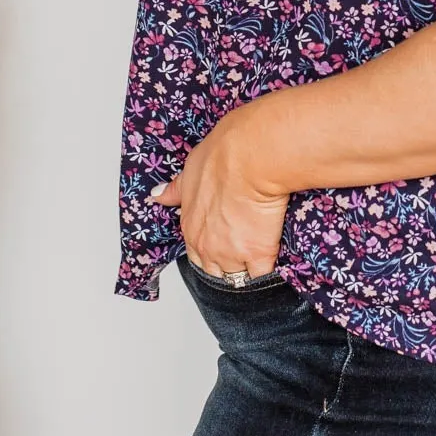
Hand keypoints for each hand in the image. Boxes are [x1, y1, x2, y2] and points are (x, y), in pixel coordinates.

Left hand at [143, 102, 288, 279]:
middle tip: (243, 253)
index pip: (195, 254)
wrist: (249, 159)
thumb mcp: (190, 170)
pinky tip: (277, 263)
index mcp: (190, 227)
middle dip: (226, 266)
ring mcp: (232, 254)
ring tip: (261, 261)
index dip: (210, 251)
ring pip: (237, 278)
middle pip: (215, 271)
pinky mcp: (259, 255)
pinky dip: (270, 272)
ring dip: (247, 272)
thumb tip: (158, 195)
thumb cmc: (222, 157)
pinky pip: (263, 275)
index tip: (223, 244)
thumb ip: (176, 189)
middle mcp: (207, 246)